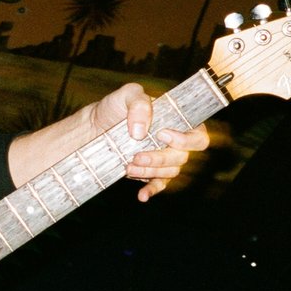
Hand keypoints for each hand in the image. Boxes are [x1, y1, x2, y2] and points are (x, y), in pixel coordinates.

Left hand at [89, 83, 209, 200]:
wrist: (92, 126)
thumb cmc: (114, 107)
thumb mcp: (126, 95)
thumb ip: (139, 104)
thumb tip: (140, 132)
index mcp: (177, 121)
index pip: (198, 135)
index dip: (186, 140)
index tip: (162, 134)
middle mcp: (174, 142)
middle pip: (182, 157)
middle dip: (160, 158)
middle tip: (136, 156)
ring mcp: (163, 158)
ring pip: (170, 171)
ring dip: (150, 171)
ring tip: (128, 165)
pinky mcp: (149, 171)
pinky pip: (159, 184)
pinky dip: (152, 190)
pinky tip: (142, 195)